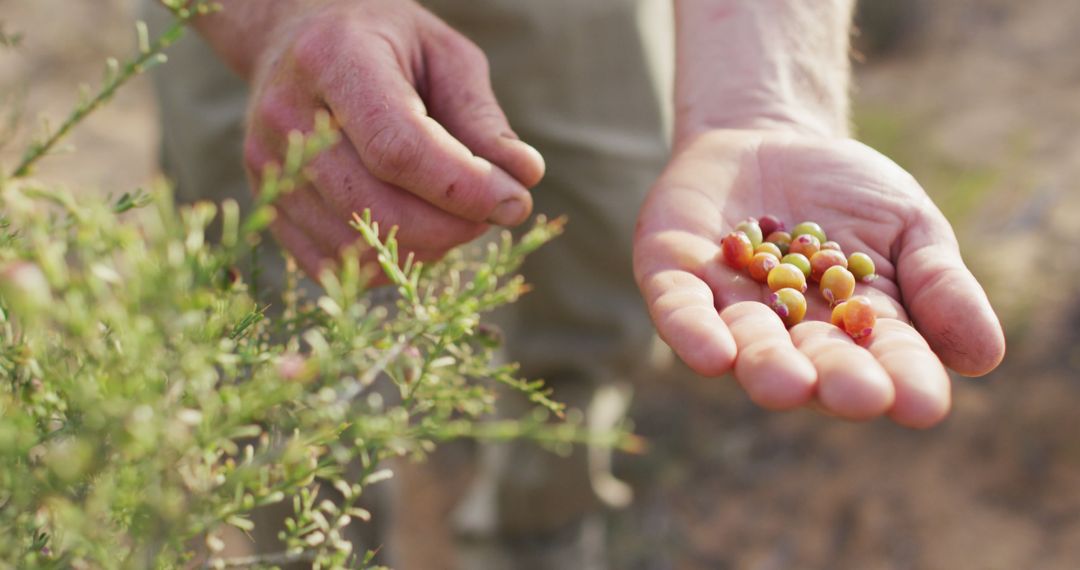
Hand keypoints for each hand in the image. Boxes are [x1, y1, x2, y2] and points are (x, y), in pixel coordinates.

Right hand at [239, 0, 543, 277]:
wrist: (300, 39)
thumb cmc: (388, 45)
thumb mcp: (445, 57)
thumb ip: (481, 117)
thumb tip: (524, 177)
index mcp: (334, 57)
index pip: (398, 146)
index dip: (463, 187)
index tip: (515, 202)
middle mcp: (286, 113)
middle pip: (374, 205)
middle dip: (451, 226)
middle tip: (495, 213)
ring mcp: (267, 163)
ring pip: (353, 243)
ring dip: (425, 247)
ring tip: (455, 216)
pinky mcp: (268, 201)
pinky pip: (329, 261)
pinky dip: (385, 262)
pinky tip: (415, 231)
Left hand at [633, 129, 1005, 427]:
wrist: (767, 137)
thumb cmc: (849, 193)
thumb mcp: (908, 225)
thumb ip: (939, 284)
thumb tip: (984, 358)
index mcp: (853, 330)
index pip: (886, 361)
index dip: (903, 381)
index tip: (924, 403)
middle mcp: (789, 334)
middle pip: (813, 364)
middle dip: (833, 379)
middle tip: (855, 395)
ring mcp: (729, 309)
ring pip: (746, 346)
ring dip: (764, 366)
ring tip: (787, 383)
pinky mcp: (675, 280)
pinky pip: (681, 312)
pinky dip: (694, 331)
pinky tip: (712, 354)